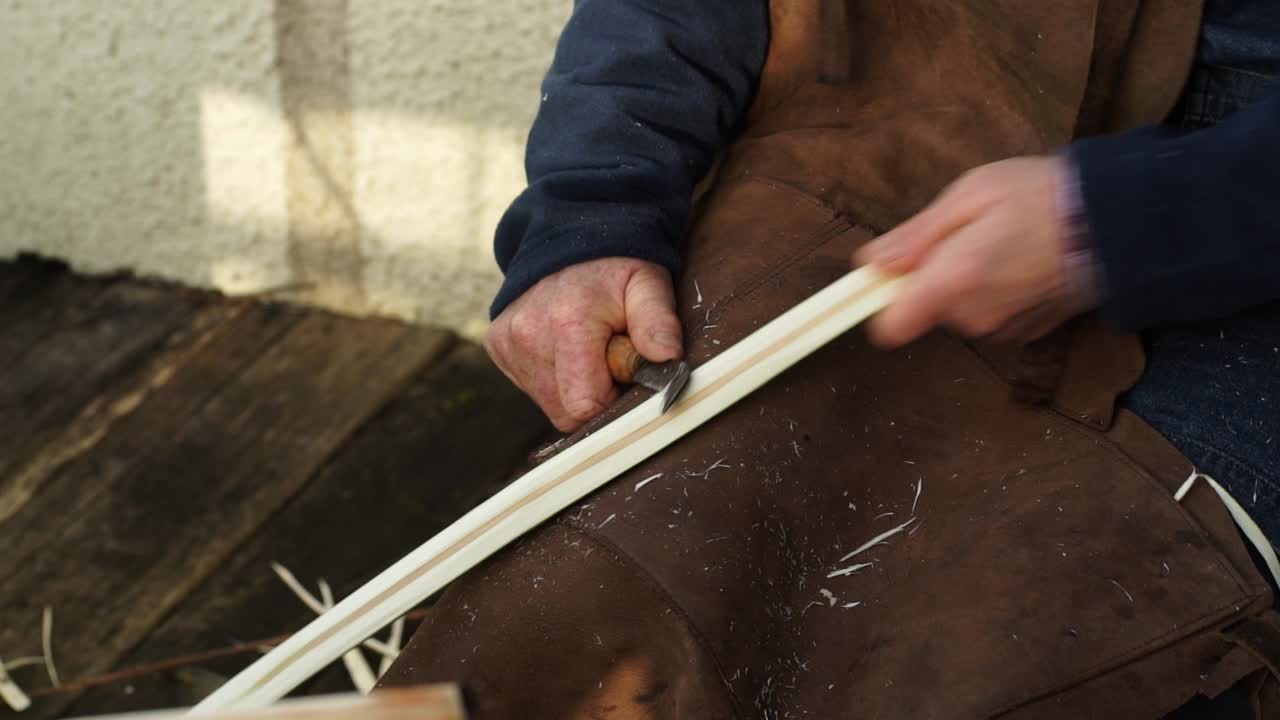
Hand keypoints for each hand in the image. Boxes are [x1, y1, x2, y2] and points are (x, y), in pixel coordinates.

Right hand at [485, 258, 682, 431]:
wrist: (568, 237)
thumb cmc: (615, 266)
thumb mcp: (648, 283)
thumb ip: (658, 321)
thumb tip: (668, 356)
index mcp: (567, 324)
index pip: (585, 406)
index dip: (611, 401)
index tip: (623, 373)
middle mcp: (527, 336)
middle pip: (565, 412)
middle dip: (592, 394)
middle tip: (607, 356)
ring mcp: (507, 343)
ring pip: (548, 403)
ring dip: (572, 385)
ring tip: (586, 346)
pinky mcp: (497, 346)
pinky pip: (531, 387)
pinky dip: (552, 375)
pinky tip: (564, 345)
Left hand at [856, 156, 1088, 347]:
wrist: (1119, 222)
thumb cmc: (1040, 196)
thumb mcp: (970, 195)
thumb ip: (916, 235)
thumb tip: (870, 262)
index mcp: (952, 281)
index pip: (890, 326)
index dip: (882, 301)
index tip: (893, 274)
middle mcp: (974, 316)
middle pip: (928, 309)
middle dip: (936, 275)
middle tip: (971, 234)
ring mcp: (1004, 329)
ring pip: (961, 311)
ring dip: (970, 283)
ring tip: (1004, 242)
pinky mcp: (1029, 333)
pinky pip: (993, 315)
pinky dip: (1000, 293)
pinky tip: (1025, 263)